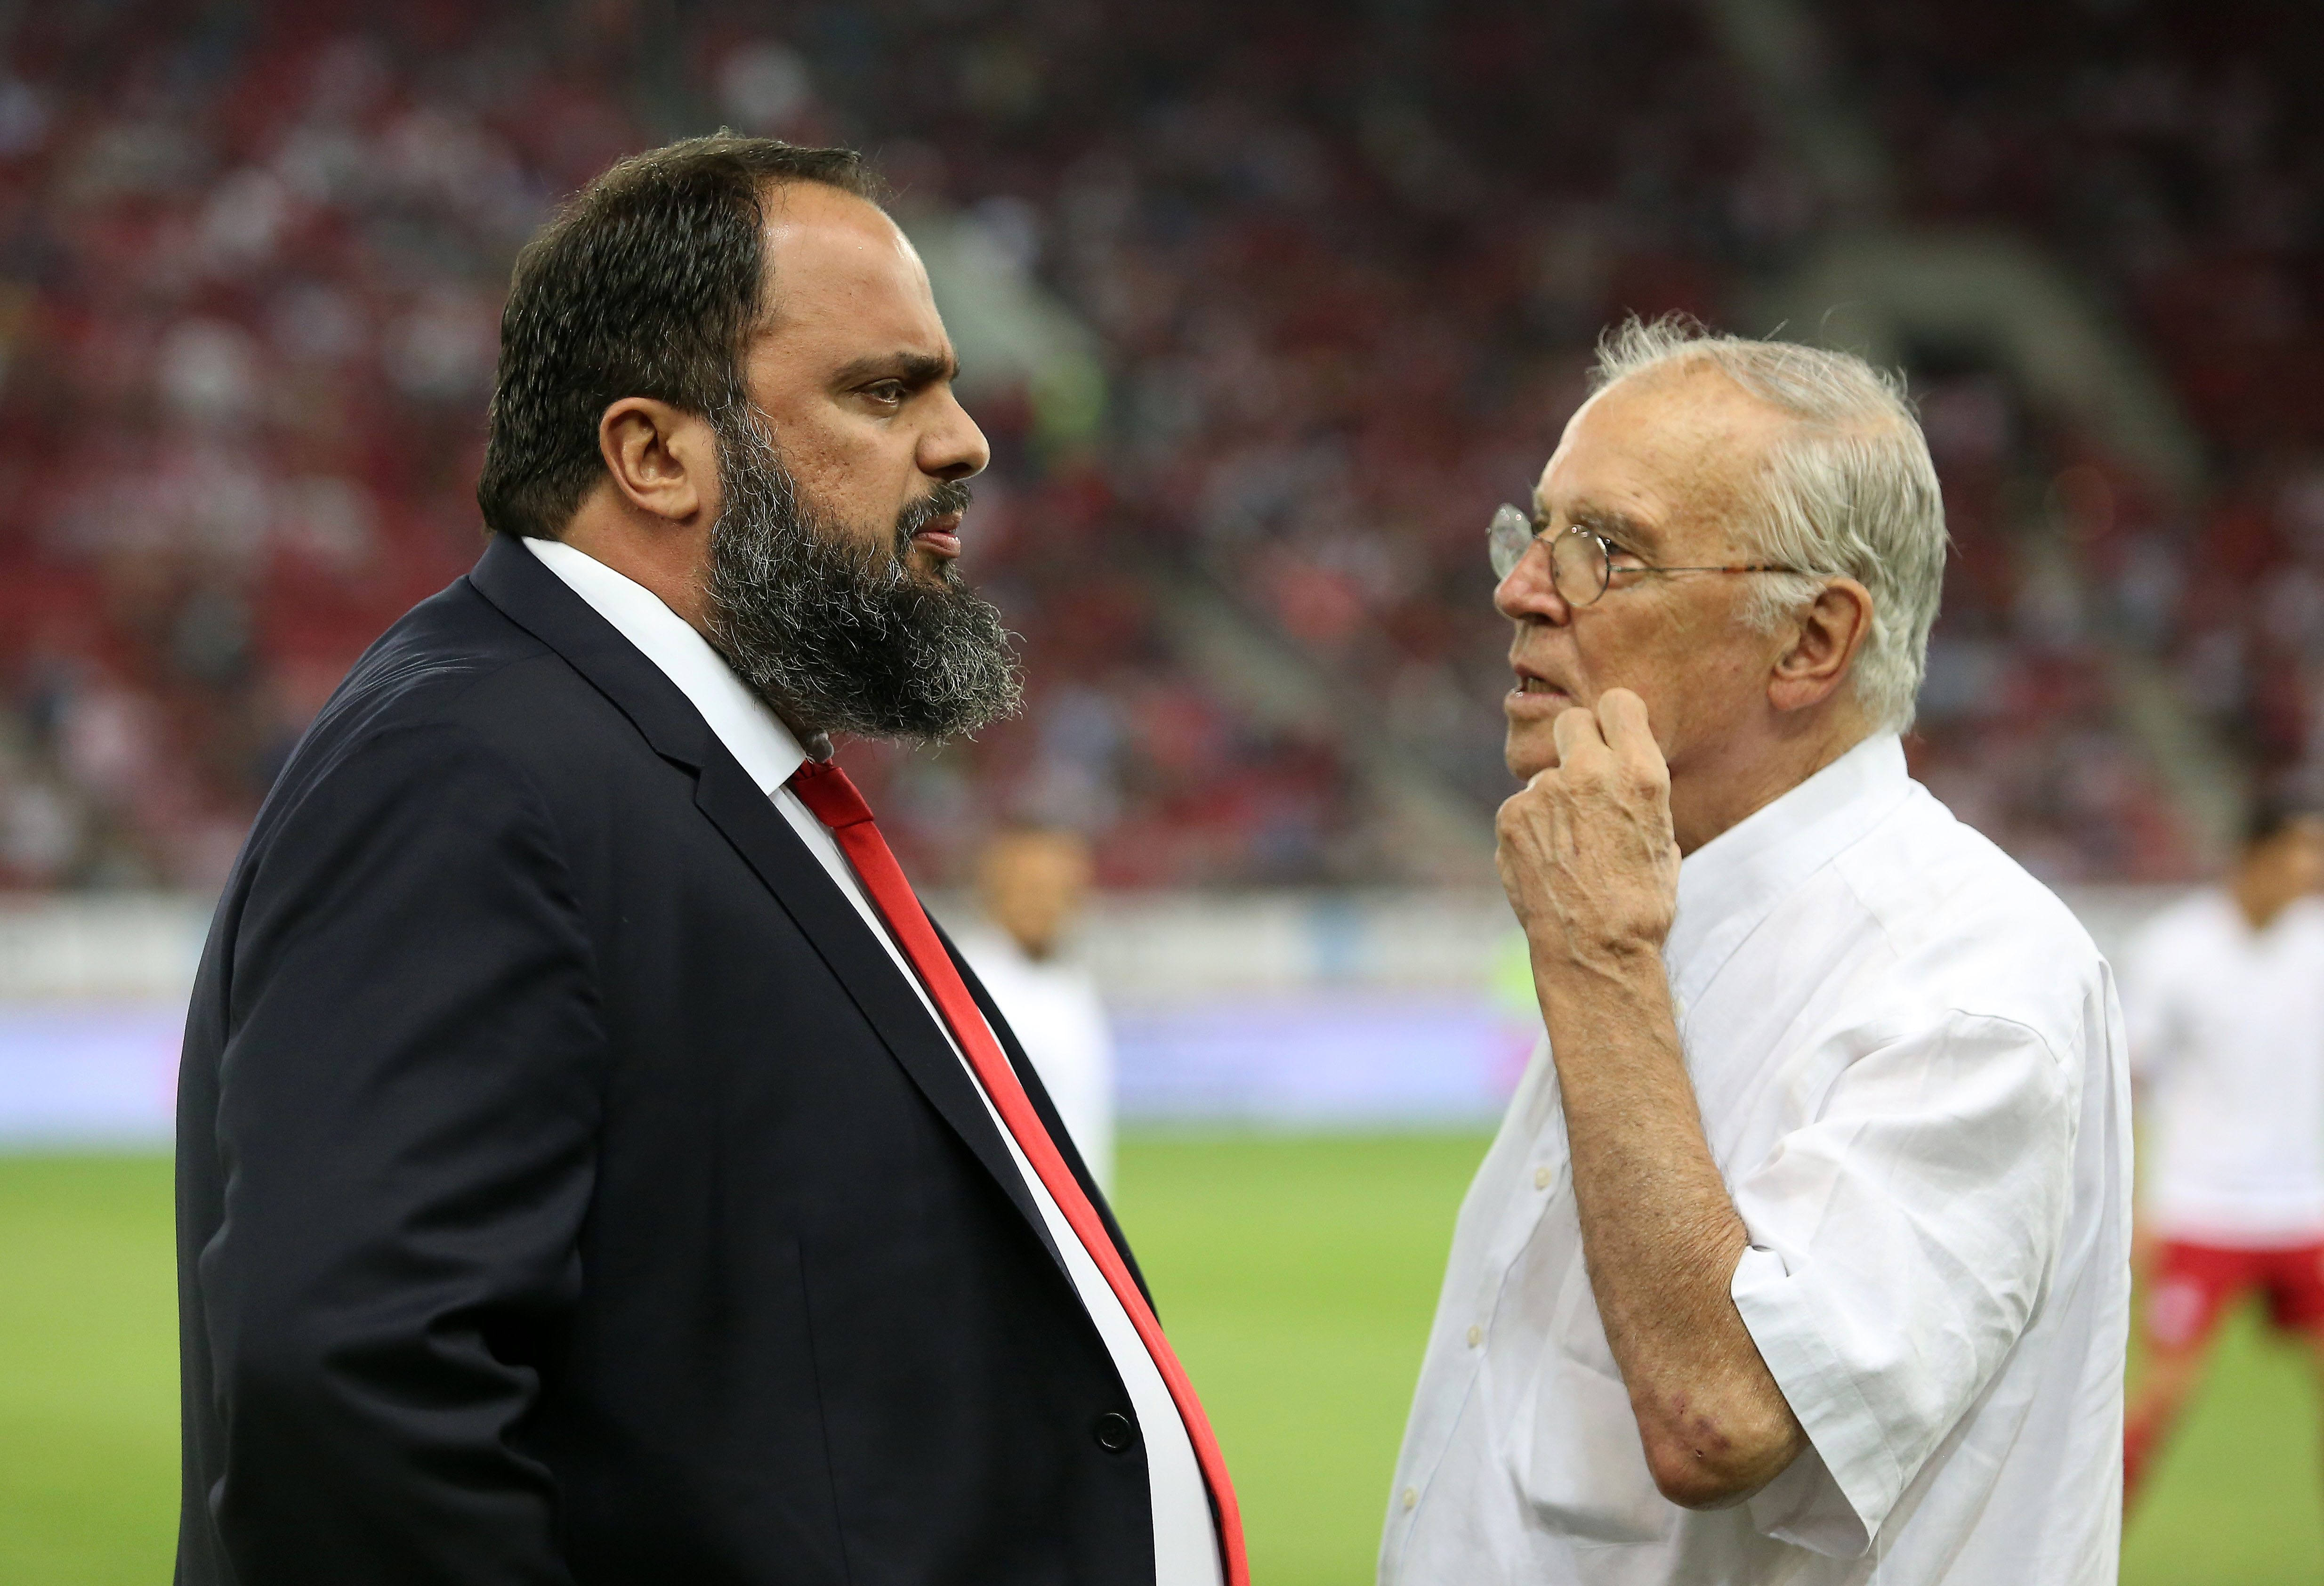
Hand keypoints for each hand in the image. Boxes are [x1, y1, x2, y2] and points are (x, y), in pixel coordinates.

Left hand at [1495, 689, 1680, 977]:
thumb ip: (1638, 792)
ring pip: (1545, 776)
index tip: (1613, 737)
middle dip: (1578, 745)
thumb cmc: (1641, 902)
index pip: (1619, 702)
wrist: (1595, 949)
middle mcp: (1589, 771)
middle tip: (1584, 784)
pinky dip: (1530, 830)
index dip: (1615, 720)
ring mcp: (1544, 791)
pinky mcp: (1510, 816)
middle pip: (1572, 721)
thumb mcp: (1662, 837)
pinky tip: (1547, 864)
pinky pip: (1522, 809)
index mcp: (1639, 772)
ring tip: (1570, 850)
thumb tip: (1622, 770)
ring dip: (1553, 801)